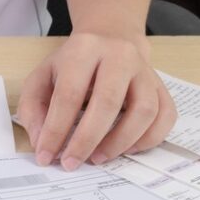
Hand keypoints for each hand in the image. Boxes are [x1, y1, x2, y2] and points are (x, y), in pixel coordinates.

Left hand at [16, 31, 175, 169]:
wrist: (111, 36)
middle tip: (72, 163)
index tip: (46, 156)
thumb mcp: (42, 76)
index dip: (55, 130)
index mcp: (85, 49)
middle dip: (86, 140)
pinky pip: (166, 116)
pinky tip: (126, 149)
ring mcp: (146, 70)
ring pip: (144, 111)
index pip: (69, 94)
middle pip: (108, 102)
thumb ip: (33, 108)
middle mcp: (120, 55)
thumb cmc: (73, 64)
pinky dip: (149, 139)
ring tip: (98, 158)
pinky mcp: (162, 85)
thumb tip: (41, 142)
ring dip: (120, 142)